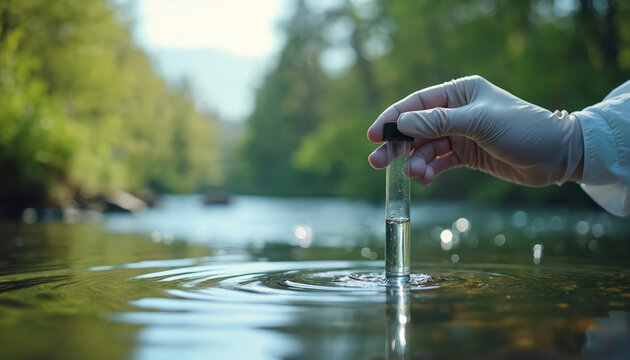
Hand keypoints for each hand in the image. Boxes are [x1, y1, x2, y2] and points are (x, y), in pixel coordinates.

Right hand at [367, 75, 583, 185]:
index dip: (393, 118)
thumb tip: (402, 123)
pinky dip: (430, 171)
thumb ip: (439, 122)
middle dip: (398, 145)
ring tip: (412, 175)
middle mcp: (457, 111)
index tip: (374, 135)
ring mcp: (461, 135)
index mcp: (460, 92)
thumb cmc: (523, 129)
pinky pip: (440, 162)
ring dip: (415, 162)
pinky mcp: (467, 155)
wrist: (557, 156)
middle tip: (377, 161)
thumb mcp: (479, 123)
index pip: (418, 103)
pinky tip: (423, 179)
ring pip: (426, 148)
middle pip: (417, 128)